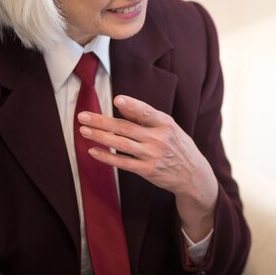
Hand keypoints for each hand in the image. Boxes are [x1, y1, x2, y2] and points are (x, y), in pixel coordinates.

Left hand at [77, 94, 217, 238]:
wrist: (193, 174)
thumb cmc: (177, 145)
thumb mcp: (168, 127)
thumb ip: (146, 117)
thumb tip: (121, 105)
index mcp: (166, 123)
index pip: (146, 112)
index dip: (132, 105)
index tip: (117, 100)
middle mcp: (159, 139)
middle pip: (126, 128)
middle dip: (102, 122)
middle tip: (83, 116)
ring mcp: (153, 155)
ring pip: (121, 145)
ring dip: (100, 137)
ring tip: (83, 130)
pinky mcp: (147, 170)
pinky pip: (122, 163)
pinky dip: (107, 157)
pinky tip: (93, 151)